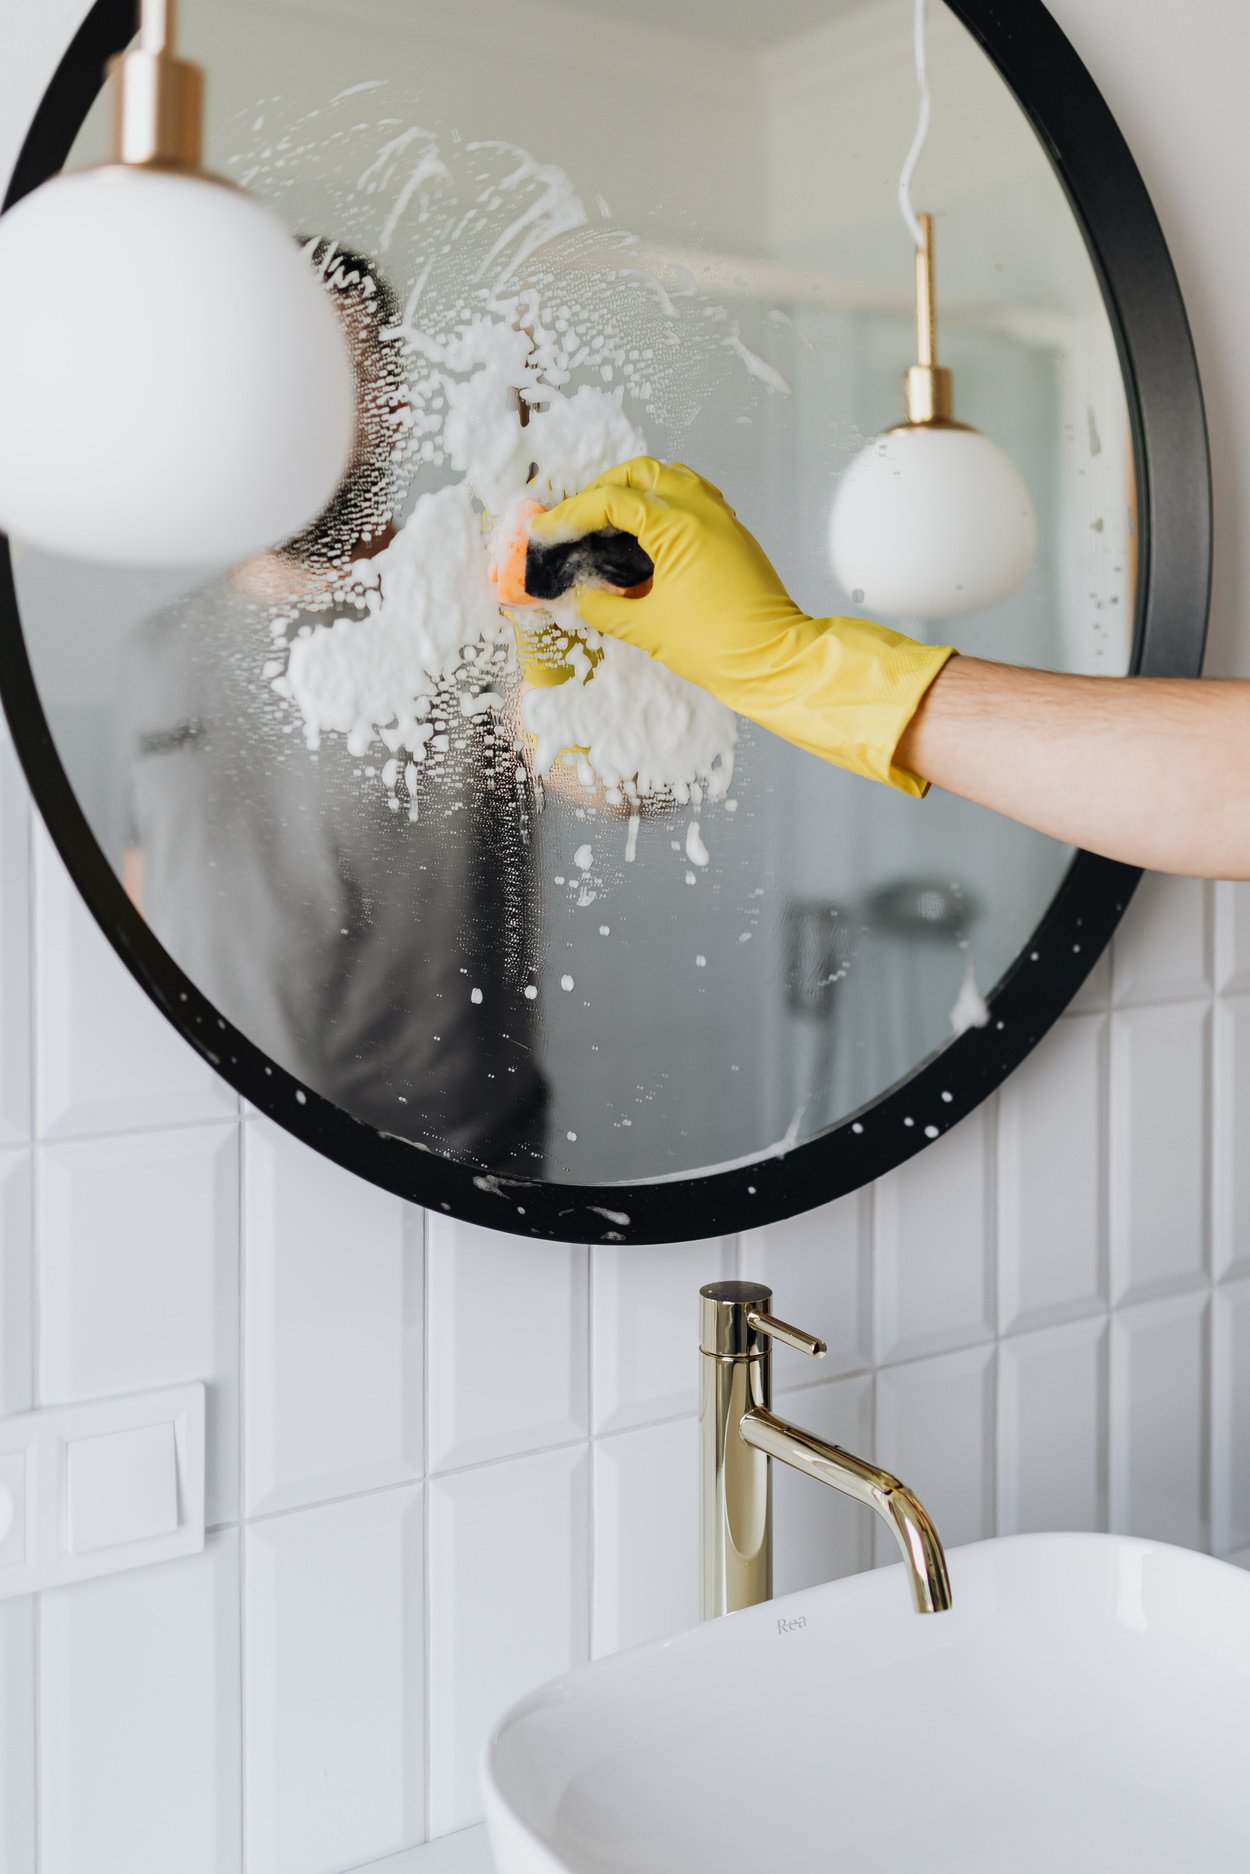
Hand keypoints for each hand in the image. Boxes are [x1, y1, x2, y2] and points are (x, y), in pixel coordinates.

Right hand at [531, 458, 956, 794]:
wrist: (774, 662)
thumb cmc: (717, 646)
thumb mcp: (647, 629)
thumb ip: (604, 607)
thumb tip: (578, 596)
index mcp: (678, 526)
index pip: (613, 500)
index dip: (573, 514)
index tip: (548, 530)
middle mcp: (702, 510)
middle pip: (643, 472)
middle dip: (604, 489)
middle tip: (579, 518)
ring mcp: (722, 519)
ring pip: (672, 478)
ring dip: (638, 489)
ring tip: (611, 521)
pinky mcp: (733, 535)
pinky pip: (695, 498)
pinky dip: (666, 503)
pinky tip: (648, 534)